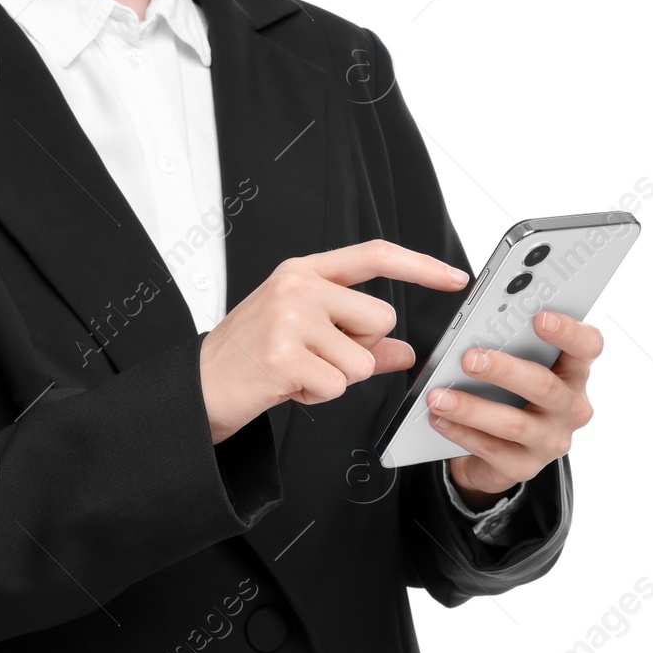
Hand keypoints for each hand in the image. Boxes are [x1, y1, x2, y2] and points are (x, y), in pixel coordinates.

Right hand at [200, 239, 468, 444]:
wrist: (198, 388)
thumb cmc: (249, 358)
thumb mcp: (305, 336)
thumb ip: (361, 342)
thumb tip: (406, 350)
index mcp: (303, 272)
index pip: (374, 256)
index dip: (420, 266)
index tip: (454, 277)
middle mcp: (297, 287)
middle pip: (379, 318)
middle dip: (360, 348)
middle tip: (317, 356)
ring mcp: (288, 319)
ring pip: (362, 358)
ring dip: (337, 377)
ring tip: (298, 373)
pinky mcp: (283, 356)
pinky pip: (338, 384)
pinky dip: (317, 396)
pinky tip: (287, 386)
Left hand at [431, 310, 602, 508]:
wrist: (500, 450)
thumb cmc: (509, 393)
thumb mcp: (516, 365)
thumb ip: (508, 345)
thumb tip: (474, 330)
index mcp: (573, 372)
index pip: (587, 346)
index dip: (568, 331)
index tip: (540, 318)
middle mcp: (570, 407)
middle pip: (545, 385)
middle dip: (504, 370)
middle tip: (469, 358)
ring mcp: (550, 440)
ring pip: (514, 422)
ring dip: (472, 407)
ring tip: (439, 396)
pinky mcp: (525, 466)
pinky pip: (490, 449)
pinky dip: (460, 431)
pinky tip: (438, 419)